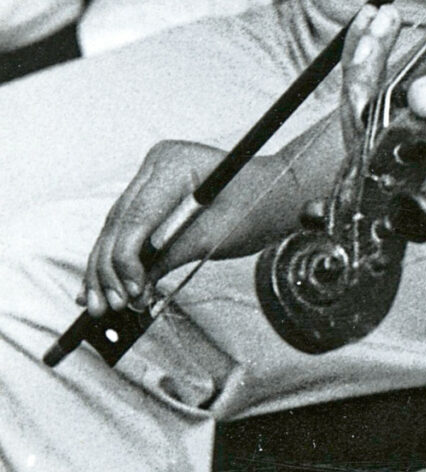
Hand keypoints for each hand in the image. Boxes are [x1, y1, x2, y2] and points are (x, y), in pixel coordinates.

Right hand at [82, 139, 286, 313]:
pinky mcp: (151, 193)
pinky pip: (126, 229)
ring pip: (115, 228)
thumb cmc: (258, 207)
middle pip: (118, 223)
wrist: (279, 192)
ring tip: (99, 306)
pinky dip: (117, 259)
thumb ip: (171, 257)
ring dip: (104, 269)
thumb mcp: (216, 236)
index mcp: (172, 163)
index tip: (128, 293)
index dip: (125, 259)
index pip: (136, 216)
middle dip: (108, 269)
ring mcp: (150, 176)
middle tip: (108, 308)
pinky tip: (102, 287)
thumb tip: (134, 289)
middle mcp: (155, 164)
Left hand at [340, 22, 425, 222]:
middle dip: (364, 79)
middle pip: (367, 134)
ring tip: (378, 21)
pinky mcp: (404, 124)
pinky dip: (371, 58)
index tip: (373, 71)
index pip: (388, 162)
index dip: (371, 120)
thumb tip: (422, 99)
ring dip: (365, 62)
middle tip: (376, 35)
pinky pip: (373, 93)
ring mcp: (410, 151)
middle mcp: (423, 178)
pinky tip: (373, 24)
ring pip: (364, 110)